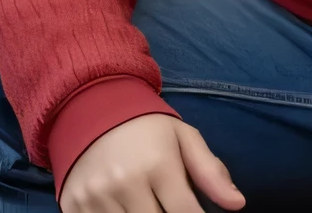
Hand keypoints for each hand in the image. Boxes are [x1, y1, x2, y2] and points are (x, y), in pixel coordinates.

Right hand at [60, 113, 245, 212]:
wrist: (92, 108)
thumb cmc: (147, 129)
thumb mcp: (184, 139)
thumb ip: (211, 171)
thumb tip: (238, 204)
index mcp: (158, 164)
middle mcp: (125, 182)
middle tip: (169, 206)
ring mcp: (96, 196)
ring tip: (148, 203)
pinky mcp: (73, 205)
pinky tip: (124, 207)